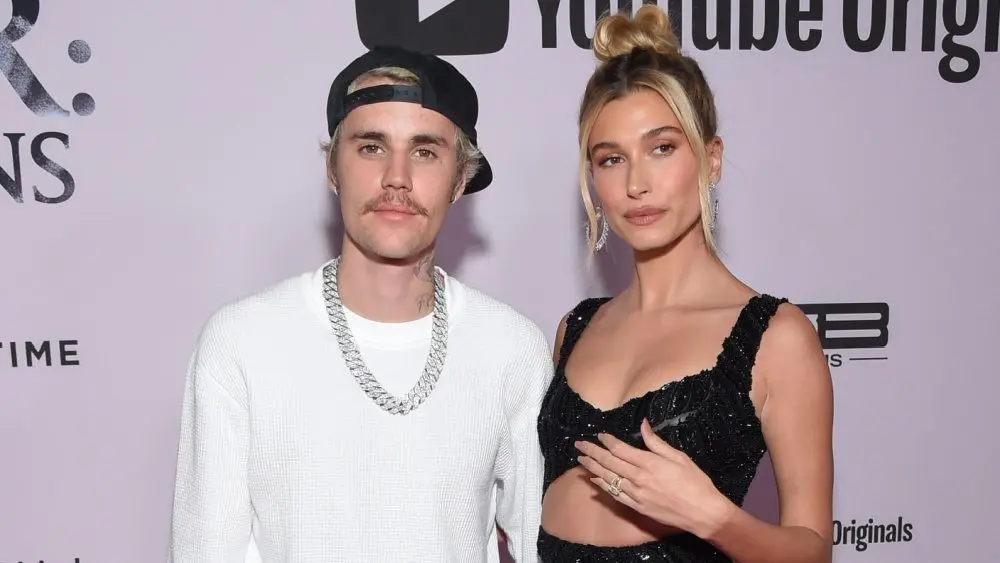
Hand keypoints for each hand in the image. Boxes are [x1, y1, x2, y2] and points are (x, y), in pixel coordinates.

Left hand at [574, 418, 735, 537]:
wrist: (702, 513)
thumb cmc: (695, 482)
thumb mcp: (679, 457)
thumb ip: (656, 443)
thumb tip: (643, 425)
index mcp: (649, 463)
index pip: (620, 449)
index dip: (607, 441)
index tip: (599, 435)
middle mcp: (638, 478)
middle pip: (609, 462)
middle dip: (592, 452)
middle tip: (579, 445)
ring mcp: (636, 494)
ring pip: (608, 478)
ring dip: (593, 468)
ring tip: (581, 459)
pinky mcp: (637, 507)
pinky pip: (615, 495)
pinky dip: (603, 487)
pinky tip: (594, 481)